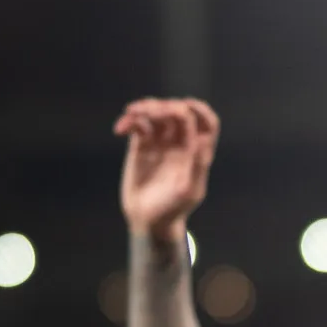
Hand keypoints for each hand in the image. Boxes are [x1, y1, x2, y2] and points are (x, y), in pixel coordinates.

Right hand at [116, 97, 218, 241]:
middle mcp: (181, 142)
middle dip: (165, 107)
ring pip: (157, 113)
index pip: (206, 122)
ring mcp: (161, 141)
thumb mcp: (189, 190)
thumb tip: (202, 141)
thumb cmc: (174, 208)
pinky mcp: (142, 145)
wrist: (149, 220)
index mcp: (198, 150)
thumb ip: (197, 165)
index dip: (200, 109)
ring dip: (145, 107)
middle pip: (178, 111)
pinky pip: (138, 125)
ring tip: (131, 112)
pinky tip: (120, 130)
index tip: (186, 106)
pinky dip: (129, 121)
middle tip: (150, 113)